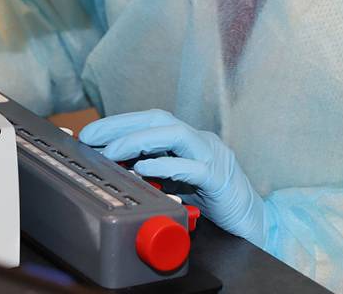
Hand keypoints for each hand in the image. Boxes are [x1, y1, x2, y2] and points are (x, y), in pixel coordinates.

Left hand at [79, 109, 273, 248]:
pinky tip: (144, 167)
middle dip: (121, 125)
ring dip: (138, 140)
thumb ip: (152, 171)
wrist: (252, 222)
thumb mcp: (175, 183)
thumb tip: (115, 164)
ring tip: (113, 152)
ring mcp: (212, 157)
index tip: (89, 133)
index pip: (149, 120)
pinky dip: (166, 165)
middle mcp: (200, 141)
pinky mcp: (220, 180)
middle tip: (92, 138)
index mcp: (188, 140)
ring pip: (176, 135)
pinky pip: (193, 167)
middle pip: (158, 119)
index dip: (118, 123)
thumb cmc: (212, 202)